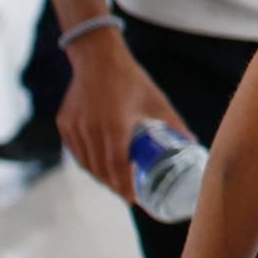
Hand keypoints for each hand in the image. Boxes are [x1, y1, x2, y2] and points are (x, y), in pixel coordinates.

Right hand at [57, 29, 188, 202]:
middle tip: (126, 193)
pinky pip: (75, 150)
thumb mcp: (155, 101)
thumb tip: (192, 143)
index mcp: (115, 127)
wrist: (97, 58)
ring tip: (113, 182)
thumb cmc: (130, 79)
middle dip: (113, 185)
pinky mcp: (65, 123)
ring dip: (99, 175)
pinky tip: (96, 164)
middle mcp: (92, 130)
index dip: (124, 187)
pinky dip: (86, 161)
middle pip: (100, 170)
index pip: (117, 167)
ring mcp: (75, 127)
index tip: (132, 199)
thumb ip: (173, 124)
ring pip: (85, 162)